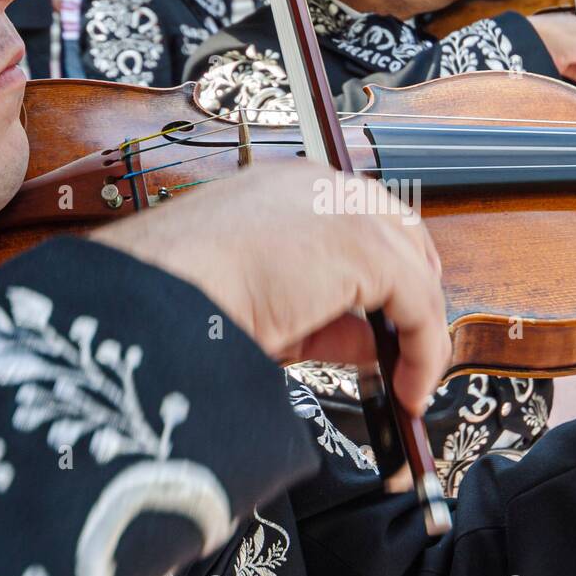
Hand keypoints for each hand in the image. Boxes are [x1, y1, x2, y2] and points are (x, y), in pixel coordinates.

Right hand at [89, 162, 449, 414]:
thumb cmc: (180, 302)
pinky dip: (423, 350)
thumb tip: (373, 341)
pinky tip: (408, 388)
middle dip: (414, 293)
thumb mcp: (270, 307)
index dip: (385, 276)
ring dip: (420, 330)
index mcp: (286, 189)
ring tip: (410, 383)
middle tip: (412, 352)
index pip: (360, 220)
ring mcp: (341, 208)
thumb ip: (328, 318)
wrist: (152, 298)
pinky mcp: (360, 245)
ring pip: (413, 268)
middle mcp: (318, 187)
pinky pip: (418, 302)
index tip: (387, 326)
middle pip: (400, 232)